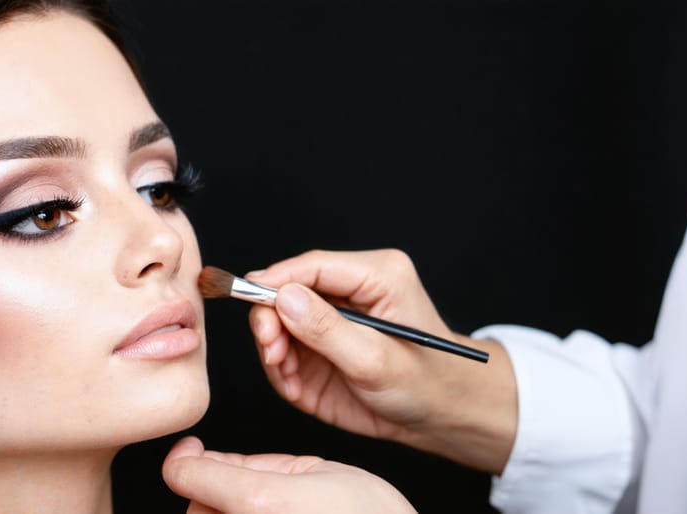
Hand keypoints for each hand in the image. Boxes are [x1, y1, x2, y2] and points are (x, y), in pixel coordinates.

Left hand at [162, 436, 416, 513]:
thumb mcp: (316, 471)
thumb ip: (257, 464)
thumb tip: (210, 460)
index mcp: (261, 505)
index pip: (183, 475)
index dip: (185, 458)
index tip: (192, 453)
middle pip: (194, 510)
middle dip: (212, 494)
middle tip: (251, 490)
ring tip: (270, 511)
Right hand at [247, 249, 516, 472]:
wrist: (441, 415)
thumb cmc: (426, 382)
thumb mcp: (376, 359)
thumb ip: (327, 329)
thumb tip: (283, 298)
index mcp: (376, 275)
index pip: (313, 265)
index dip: (275, 279)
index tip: (245, 293)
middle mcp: (350, 291)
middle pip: (289, 289)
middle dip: (271, 319)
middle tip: (271, 347)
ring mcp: (332, 319)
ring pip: (279, 321)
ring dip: (273, 348)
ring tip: (286, 372)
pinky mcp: (320, 346)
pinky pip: (284, 351)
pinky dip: (281, 370)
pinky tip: (296, 385)